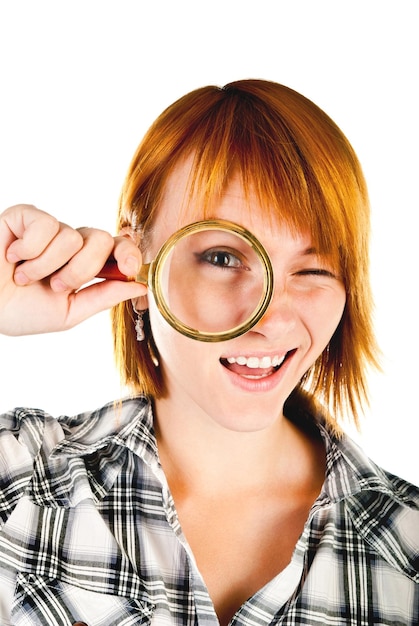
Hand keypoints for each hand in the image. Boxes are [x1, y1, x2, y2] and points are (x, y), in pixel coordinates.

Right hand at [0, 204, 145, 335]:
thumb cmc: (20, 311)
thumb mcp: (69, 312)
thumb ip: (104, 297)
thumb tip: (141, 285)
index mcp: (85, 264)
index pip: (119, 248)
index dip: (129, 254)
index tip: (129, 269)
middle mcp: (71, 243)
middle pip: (101, 240)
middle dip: (82, 269)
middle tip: (56, 286)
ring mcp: (49, 228)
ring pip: (72, 237)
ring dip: (46, 266)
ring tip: (23, 276)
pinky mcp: (25, 216)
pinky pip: (46, 225)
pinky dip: (29, 250)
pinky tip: (12, 257)